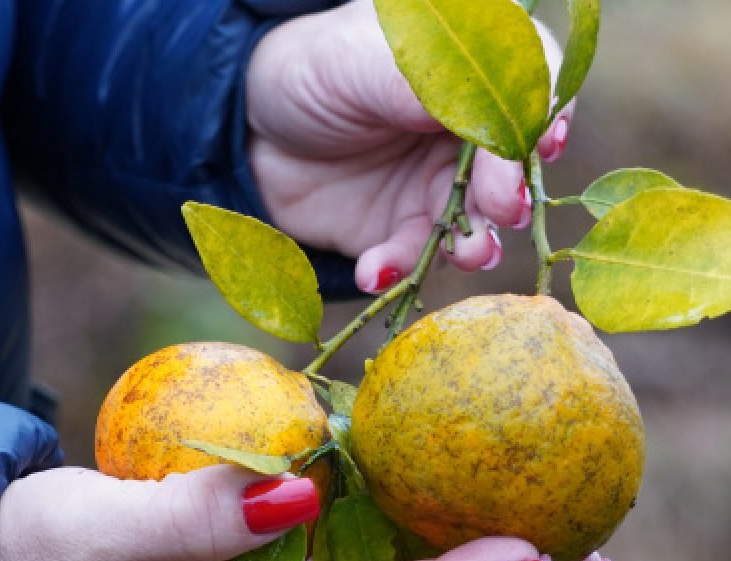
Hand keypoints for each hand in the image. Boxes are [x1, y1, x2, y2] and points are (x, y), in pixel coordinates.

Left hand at [245, 1, 572, 291]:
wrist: (246, 128)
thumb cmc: (313, 70)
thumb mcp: (370, 59)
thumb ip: (436, 87)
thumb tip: (501, 133)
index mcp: (470, 75)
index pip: (533, 91)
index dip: (545, 120)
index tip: (545, 149)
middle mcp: (463, 135)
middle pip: (511, 170)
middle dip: (510, 196)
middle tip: (502, 211)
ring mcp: (433, 188)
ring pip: (473, 224)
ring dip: (472, 245)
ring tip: (465, 256)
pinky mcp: (397, 232)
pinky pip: (411, 259)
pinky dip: (397, 270)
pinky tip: (375, 270)